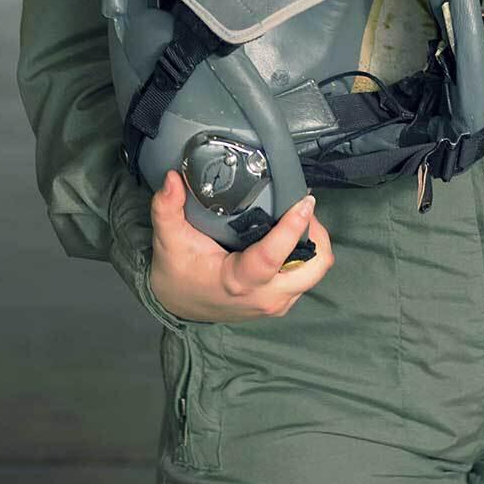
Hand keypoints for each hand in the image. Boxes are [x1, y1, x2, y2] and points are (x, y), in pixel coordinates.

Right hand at [149, 171, 334, 321]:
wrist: (178, 304)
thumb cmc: (177, 272)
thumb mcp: (168, 239)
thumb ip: (167, 208)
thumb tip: (172, 179)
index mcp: (237, 280)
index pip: (272, 257)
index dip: (293, 228)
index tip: (305, 201)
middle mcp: (263, 296)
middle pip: (313, 268)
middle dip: (315, 234)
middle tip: (302, 207)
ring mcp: (275, 303)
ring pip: (315, 272)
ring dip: (314, 244)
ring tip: (298, 218)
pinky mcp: (280, 303)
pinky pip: (306, 278)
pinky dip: (307, 255)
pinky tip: (290, 236)